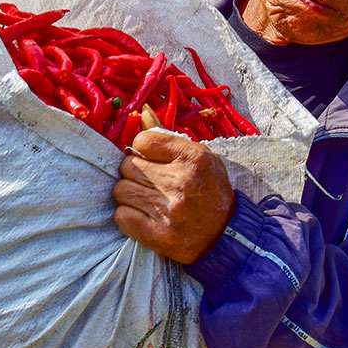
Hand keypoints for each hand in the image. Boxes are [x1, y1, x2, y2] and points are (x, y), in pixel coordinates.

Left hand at [113, 130, 235, 263]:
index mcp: (194, 157)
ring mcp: (170, 210)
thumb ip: (169, 137)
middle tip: (150, 183)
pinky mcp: (159, 234)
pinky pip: (122, 216)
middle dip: (134, 174)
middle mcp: (182, 181)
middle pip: (128, 166)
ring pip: (121, 190)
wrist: (226, 235)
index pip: (143, 141)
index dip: (142, 150)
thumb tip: (143, 112)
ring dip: (129, 195)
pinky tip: (144, 216)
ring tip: (147, 200)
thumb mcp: (200, 158)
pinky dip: (128, 216)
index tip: (150, 160)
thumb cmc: (210, 191)